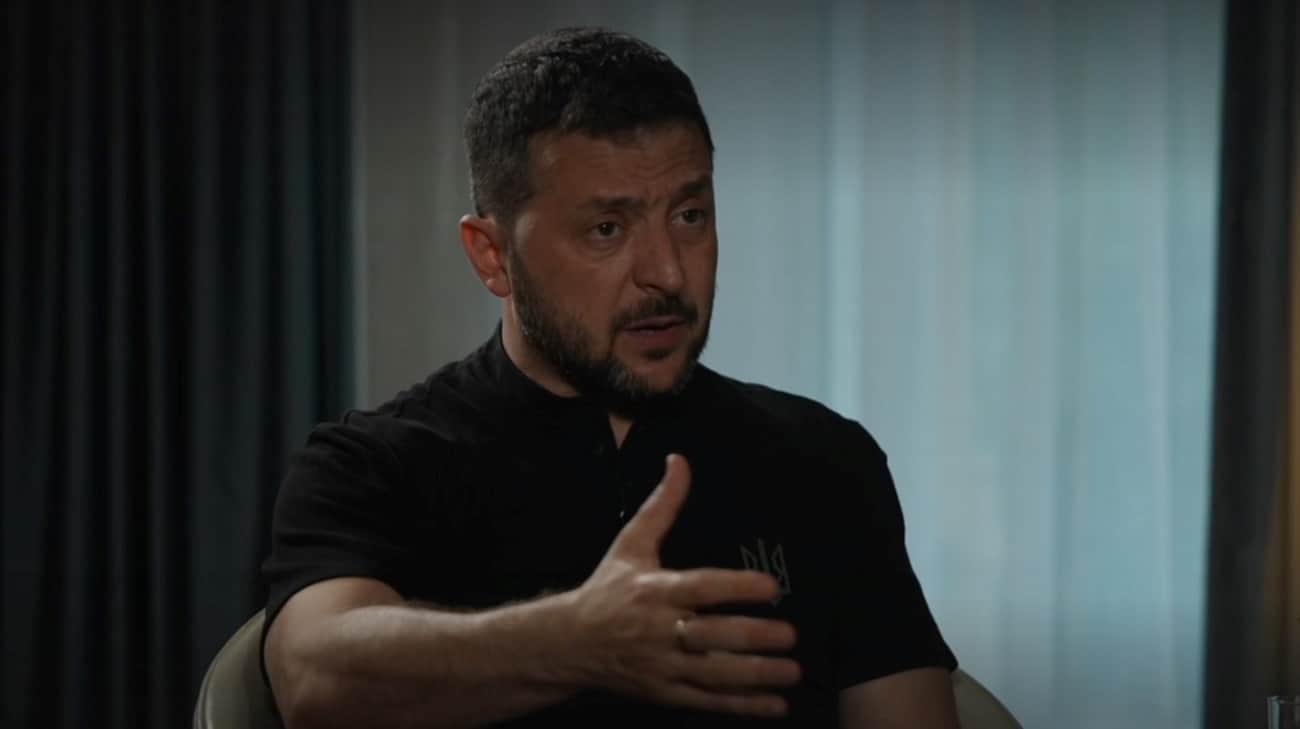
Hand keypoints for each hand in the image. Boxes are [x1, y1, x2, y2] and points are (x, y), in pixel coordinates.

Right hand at [564, 454, 800, 717]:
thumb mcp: (632, 543)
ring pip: (714, 673)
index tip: (772, 586)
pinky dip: (742, 705)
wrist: (567, 643)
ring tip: (792, 670)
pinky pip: (707, 701)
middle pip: (711, 635)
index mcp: (655, 589)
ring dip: (756, 674)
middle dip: (753, 636)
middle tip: (791, 634)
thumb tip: (680, 460)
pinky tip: (775, 705)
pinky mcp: (664, 692)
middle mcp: (659, 629)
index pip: (701, 587)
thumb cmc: (607, 589)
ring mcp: (662, 665)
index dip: (737, 587)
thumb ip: (663, 504)